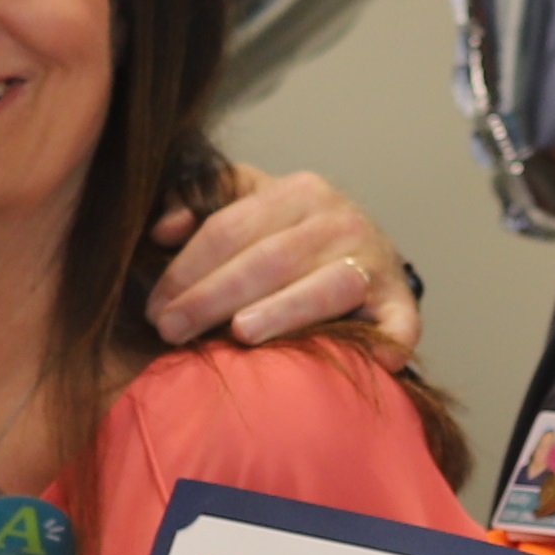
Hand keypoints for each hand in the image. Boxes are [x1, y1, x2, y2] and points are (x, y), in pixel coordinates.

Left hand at [153, 166, 417, 367]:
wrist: (365, 252)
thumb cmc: (289, 236)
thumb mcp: (246, 205)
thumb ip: (199, 204)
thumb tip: (162, 230)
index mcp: (297, 191)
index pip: (229, 228)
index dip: (186, 269)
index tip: (154, 307)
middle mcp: (339, 218)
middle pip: (268, 259)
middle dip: (213, 296)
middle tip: (171, 331)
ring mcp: (374, 259)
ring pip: (325, 286)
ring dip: (283, 312)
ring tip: (240, 335)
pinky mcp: (400, 299)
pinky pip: (398, 322)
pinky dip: (389, 341)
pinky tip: (372, 363)